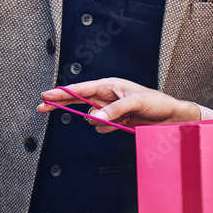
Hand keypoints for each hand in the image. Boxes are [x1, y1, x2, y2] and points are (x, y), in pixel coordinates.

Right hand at [37, 78, 200, 133]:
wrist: (170, 117)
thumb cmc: (156, 102)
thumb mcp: (135, 102)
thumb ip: (113, 110)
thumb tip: (95, 117)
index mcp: (109, 85)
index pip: (81, 89)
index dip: (62, 92)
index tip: (46, 95)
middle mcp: (107, 95)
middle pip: (77, 100)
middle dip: (61, 103)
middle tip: (42, 107)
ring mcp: (109, 108)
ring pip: (91, 117)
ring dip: (101, 121)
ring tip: (122, 118)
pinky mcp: (114, 120)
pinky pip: (101, 127)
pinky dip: (109, 128)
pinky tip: (124, 124)